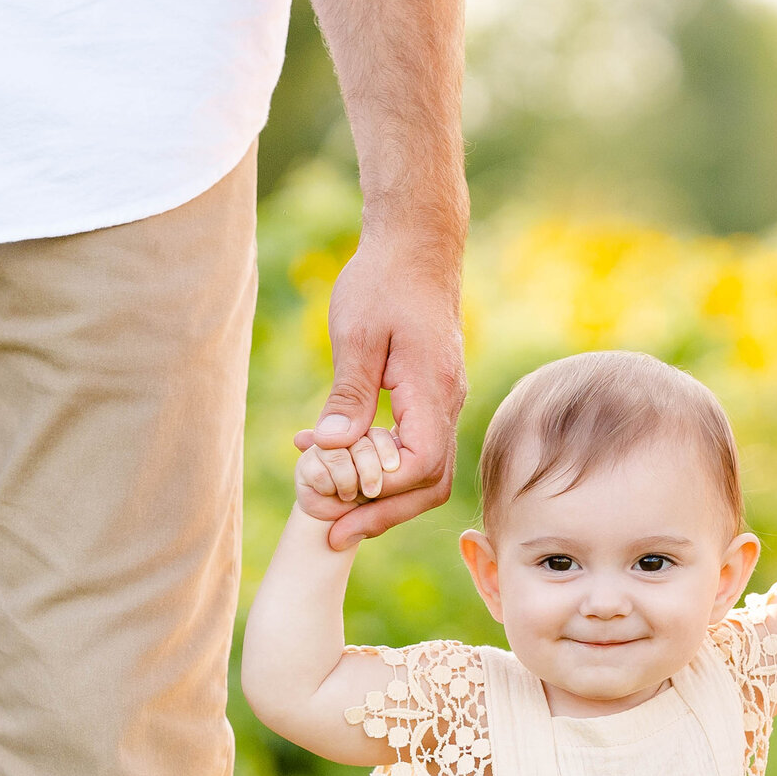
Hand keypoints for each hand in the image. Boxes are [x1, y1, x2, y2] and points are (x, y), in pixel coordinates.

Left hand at [294, 230, 466, 550]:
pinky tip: (334, 456)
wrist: (417, 243)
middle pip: (428, 483)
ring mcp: (442, 401)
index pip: (420, 466)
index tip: (339, 505)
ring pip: (423, 470)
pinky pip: (412, 444)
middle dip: (382, 514)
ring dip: (380, 496)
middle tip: (334, 532)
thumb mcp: (357, 334)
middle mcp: (446, 403)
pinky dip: (378, 463)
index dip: (382, 494)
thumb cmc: (385, 279)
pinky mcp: (430, 395)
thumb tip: (330, 449)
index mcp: (432, 391)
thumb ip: (349, 395)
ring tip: (331, 506)